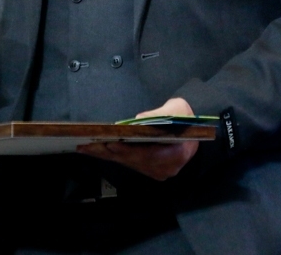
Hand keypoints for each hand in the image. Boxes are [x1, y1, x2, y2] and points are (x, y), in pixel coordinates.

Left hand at [77, 97, 199, 180]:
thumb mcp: (177, 109)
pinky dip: (114, 156)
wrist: (194, 131)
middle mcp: (168, 168)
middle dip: (111, 152)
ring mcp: (159, 172)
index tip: (111, 144)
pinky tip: (97, 151)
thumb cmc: (185, 117)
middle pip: (135, 161)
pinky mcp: (151, 171)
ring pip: (130, 164)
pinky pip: (130, 164)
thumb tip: (136, 121)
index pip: (150, 155)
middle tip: (89, 146)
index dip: (129, 150)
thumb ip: (159, 115)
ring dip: (108, 155)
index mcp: (178, 153)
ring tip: (87, 148)